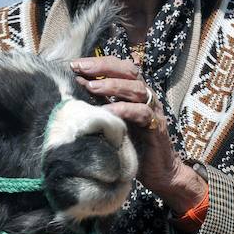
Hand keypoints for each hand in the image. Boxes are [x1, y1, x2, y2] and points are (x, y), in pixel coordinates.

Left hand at [71, 56, 205, 213]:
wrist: (158, 171)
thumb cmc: (133, 144)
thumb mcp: (114, 119)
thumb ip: (102, 102)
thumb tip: (79, 85)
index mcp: (135, 92)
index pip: (119, 67)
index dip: (99, 63)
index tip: (75, 64)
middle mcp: (146, 96)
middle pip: (129, 71)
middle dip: (103, 67)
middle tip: (81, 68)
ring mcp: (153, 110)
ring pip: (137, 89)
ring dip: (113, 86)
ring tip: (91, 87)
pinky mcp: (156, 126)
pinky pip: (142, 113)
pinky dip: (125, 109)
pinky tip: (108, 111)